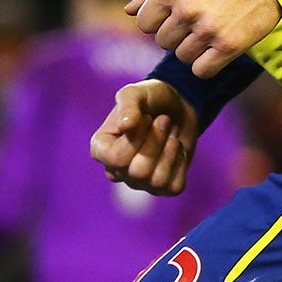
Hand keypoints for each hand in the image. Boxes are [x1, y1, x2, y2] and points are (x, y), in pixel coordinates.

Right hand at [90, 80, 200, 195]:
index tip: (146, 117)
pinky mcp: (163, 188)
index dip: (137, 138)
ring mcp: (140, 182)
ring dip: (170, 149)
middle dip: (157, 141)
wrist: (177, 106)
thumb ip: (128, 105)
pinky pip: (175, 186)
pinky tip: (176, 147)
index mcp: (101, 149)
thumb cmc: (150, 99)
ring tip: (171, 131)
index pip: (116, 159)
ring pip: (157, 180)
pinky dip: (180, 162)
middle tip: (164, 120)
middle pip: (139, 171)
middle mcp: (117, 171)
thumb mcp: (137, 93)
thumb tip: (126, 127)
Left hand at [129, 0, 281, 77]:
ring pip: (181, 57)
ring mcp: (207, 30)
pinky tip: (216, 49)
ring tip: (209, 30)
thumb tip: (128, 10)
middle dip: (176, 33)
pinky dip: (206, 64)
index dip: (157, 20)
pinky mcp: (228, 47)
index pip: (143, 23)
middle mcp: (186, 11)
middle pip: (162, 41)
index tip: (175, 14)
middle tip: (196, 20)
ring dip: (193, 48)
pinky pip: (201, 71)